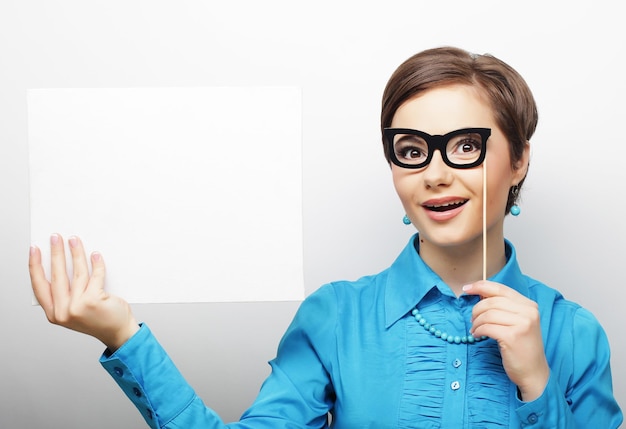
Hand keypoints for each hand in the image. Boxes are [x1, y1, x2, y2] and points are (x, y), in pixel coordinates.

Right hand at [29, 234, 138, 350]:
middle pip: (57, 275)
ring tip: (75, 241)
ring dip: (76, 253)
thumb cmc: (98, 318)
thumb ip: (66, 294)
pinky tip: (96, 255)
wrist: (118, 333)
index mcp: (54, 314)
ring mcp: (78, 307)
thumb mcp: (74, 310)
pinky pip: (95, 275)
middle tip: (56, 237)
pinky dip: (97, 263)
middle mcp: (63, 312)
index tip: (35, 250)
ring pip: (77, 273)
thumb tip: (65, 262)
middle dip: (56, 253)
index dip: (35, 266)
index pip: (39, 286)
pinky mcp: (93, 301)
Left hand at [463, 281, 549, 401]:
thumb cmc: (522, 347)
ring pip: (487, 314)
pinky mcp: (513, 336)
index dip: (480, 286)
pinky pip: (487, 327)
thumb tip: (480, 294)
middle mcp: (528, 312)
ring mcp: (522, 324)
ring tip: (475, 329)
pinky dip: (478, 330)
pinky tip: (477, 336)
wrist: (534, 372)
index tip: (467, 289)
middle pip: (491, 301)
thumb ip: (503, 307)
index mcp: (529, 305)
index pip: (500, 288)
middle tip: (472, 320)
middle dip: (476, 309)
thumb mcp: (517, 322)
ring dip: (476, 322)